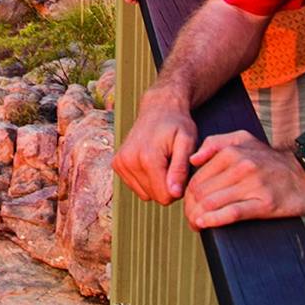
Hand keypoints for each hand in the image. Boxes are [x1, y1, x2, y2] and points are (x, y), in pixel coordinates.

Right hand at [112, 88, 196, 203]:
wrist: (158, 108)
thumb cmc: (177, 125)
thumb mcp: (187, 142)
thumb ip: (180, 169)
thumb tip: (174, 193)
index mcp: (148, 158)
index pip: (165, 196)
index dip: (178, 188)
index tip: (182, 171)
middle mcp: (129, 161)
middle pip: (155, 196)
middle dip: (167, 185)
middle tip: (173, 164)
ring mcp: (120, 163)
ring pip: (145, 194)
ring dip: (156, 183)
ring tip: (163, 162)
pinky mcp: (116, 164)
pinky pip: (135, 187)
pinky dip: (145, 179)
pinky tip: (151, 161)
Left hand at [182, 132, 304, 228]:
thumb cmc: (270, 159)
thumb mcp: (242, 139)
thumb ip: (214, 143)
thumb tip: (192, 159)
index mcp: (231, 152)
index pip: (197, 178)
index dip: (188, 196)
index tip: (189, 206)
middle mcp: (241, 167)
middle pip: (201, 193)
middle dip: (190, 209)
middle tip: (190, 219)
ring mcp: (253, 185)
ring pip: (212, 203)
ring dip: (198, 217)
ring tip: (197, 224)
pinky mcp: (265, 203)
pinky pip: (233, 213)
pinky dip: (214, 220)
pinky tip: (205, 224)